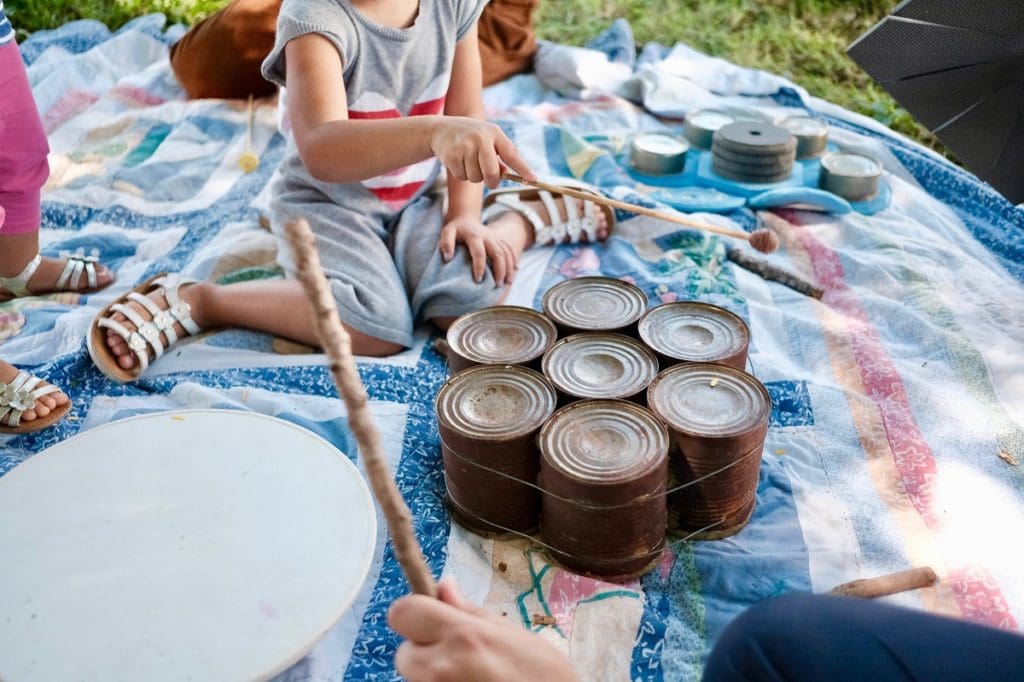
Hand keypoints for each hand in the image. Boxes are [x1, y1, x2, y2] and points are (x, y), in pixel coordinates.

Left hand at [389, 579, 577, 681]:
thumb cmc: (546, 677)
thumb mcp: (515, 635)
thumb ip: (472, 612)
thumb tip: (444, 586)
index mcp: (463, 637)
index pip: (403, 612)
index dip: (415, 611)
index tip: (431, 616)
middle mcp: (442, 667)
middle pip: (404, 653)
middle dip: (423, 650)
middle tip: (457, 655)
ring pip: (414, 678)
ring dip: (431, 674)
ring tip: (469, 677)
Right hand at [430, 117, 535, 188]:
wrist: (441, 129)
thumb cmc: (471, 136)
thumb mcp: (487, 140)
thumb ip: (499, 156)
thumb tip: (506, 175)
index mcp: (494, 133)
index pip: (512, 154)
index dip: (523, 168)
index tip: (533, 180)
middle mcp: (480, 138)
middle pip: (492, 173)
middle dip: (492, 181)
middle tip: (491, 181)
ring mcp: (464, 146)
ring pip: (476, 177)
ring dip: (474, 176)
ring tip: (468, 161)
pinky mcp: (451, 155)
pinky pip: (462, 176)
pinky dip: (461, 174)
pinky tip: (458, 161)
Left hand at [439, 216, 517, 285]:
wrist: (465, 219)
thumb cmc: (455, 230)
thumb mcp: (447, 232)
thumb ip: (446, 244)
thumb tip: (448, 258)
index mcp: (474, 236)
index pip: (479, 253)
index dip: (479, 267)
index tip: (478, 280)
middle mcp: (488, 236)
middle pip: (498, 253)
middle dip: (499, 270)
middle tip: (496, 285)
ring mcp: (495, 238)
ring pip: (506, 253)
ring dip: (508, 268)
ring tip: (507, 283)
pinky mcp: (499, 240)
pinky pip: (510, 250)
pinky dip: (513, 260)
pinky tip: (515, 271)